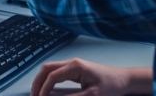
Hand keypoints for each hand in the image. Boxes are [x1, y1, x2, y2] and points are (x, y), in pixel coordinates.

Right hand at [31, 58, 152, 95]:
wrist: (122, 79)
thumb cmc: (110, 86)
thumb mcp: (92, 95)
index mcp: (75, 66)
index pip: (53, 76)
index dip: (44, 88)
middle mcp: (71, 62)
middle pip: (47, 68)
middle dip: (38, 81)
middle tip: (33, 95)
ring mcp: (72, 64)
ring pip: (50, 68)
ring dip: (41, 79)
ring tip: (37, 93)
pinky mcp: (74, 68)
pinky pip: (56, 71)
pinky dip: (48, 79)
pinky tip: (47, 88)